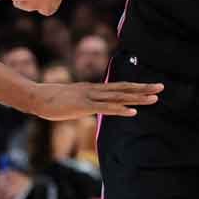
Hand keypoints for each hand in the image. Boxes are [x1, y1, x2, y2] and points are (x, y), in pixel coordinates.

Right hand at [29, 80, 160, 119]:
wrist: (37, 97)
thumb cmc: (52, 100)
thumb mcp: (73, 100)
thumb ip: (85, 101)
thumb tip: (93, 106)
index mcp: (93, 88)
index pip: (119, 86)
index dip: (136, 86)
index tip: (151, 86)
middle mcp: (95, 90)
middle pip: (124, 88)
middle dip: (143, 88)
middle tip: (162, 86)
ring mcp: (90, 97)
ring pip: (119, 96)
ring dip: (138, 98)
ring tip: (154, 98)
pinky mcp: (84, 106)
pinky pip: (106, 109)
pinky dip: (121, 110)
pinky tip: (133, 112)